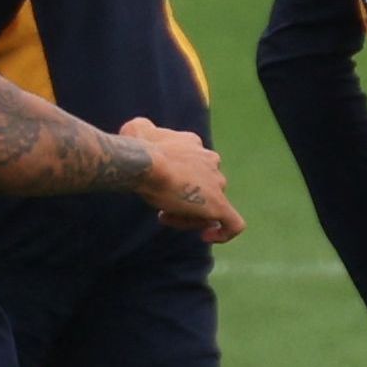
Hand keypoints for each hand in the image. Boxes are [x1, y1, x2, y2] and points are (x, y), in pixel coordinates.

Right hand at [122, 117, 242, 242]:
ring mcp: (217, 184)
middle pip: (203, 189)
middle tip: (161, 207)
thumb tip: (134, 131)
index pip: (193, 168)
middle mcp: (211, 162)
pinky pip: (232, 224)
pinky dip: (223, 234)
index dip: (176, 183)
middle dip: (182, 201)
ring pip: (211, 206)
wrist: (146, 164)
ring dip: (189, 216)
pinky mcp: (219, 205)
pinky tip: (206, 237)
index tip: (158, 191)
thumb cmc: (138, 148)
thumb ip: (142, 130)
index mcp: (195, 146)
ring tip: (167, 216)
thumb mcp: (136, 129)